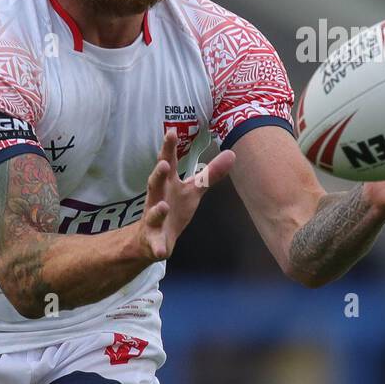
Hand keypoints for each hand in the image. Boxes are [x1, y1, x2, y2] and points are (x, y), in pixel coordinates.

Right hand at [137, 130, 234, 261]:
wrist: (151, 239)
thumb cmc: (174, 208)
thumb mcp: (193, 190)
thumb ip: (210, 174)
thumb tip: (232, 154)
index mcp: (167, 184)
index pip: (167, 162)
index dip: (168, 148)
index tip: (171, 131)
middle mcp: (157, 199)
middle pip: (155, 184)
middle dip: (158, 174)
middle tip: (163, 163)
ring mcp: (153, 220)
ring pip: (153, 213)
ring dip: (157, 210)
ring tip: (163, 206)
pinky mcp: (154, 241)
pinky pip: (156, 245)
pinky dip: (158, 248)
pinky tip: (163, 252)